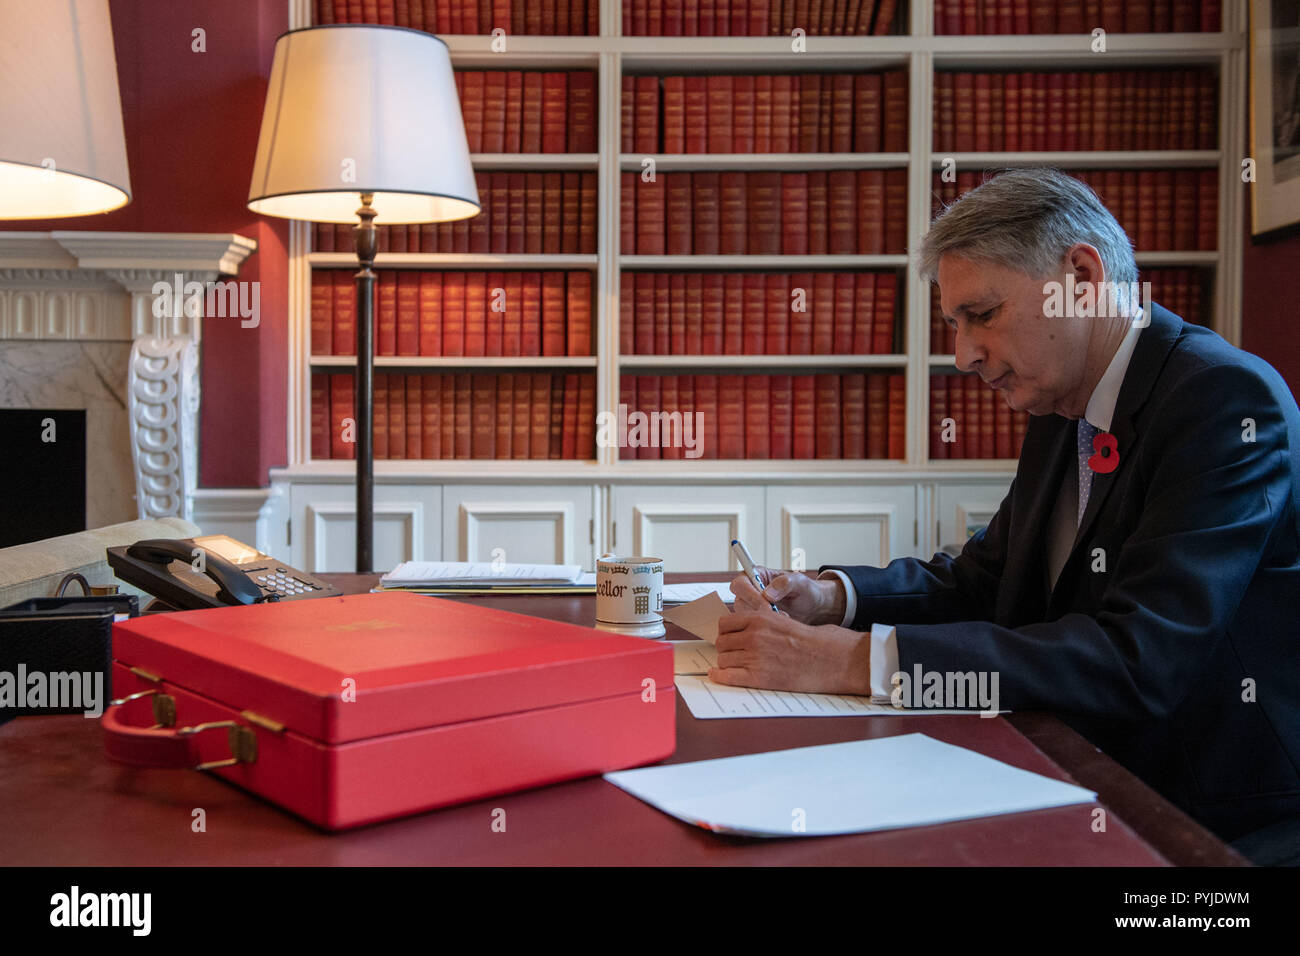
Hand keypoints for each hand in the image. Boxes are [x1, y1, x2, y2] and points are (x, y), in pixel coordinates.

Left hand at [709, 610, 870, 695]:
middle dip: (726, 649)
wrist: (830, 659)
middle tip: (732, 654)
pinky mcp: (759, 677)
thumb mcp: (783, 620)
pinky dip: (719, 677)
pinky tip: (717, 676)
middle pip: (721, 642)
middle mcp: (754, 636)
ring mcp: (755, 656)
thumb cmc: (812, 641)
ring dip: (726, 663)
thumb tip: (741, 630)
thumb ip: (760, 623)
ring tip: (735, 666)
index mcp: (760, 618)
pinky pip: (727, 676)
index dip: (725, 632)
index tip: (728, 639)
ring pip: (723, 659)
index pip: (725, 624)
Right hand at [729, 567, 845, 625]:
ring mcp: (752, 608)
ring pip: (744, 618)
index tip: (767, 603)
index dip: (750, 594)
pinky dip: (766, 629)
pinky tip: (781, 625)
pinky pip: (752, 628)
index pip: (740, 583)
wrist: (814, 609)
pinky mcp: (756, 622)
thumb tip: (768, 592)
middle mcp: (750, 591)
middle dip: (757, 611)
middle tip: (777, 615)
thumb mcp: (800, 583)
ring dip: (762, 621)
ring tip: (783, 618)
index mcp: (757, 575)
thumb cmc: (807, 591)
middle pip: (739, 602)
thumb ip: (785, 583)